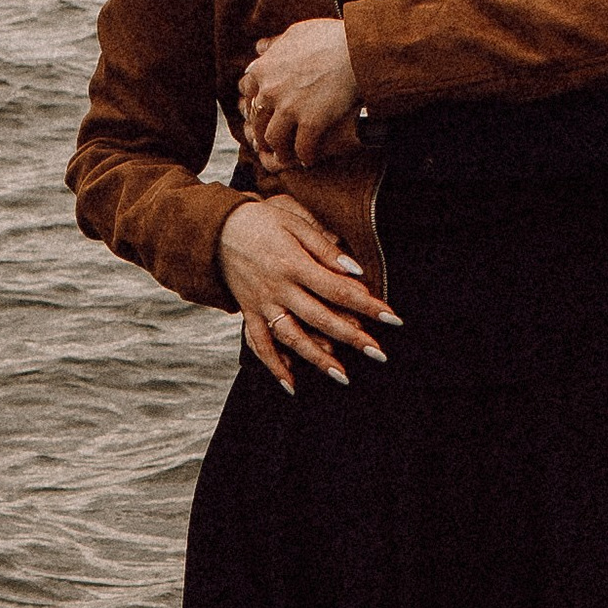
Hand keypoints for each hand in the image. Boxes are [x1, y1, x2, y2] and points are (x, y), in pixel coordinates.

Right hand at [216, 196, 398, 392]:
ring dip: (317, 359)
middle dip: (352, 337)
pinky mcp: (249, 312)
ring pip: (291, 337)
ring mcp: (262, 304)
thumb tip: (355, 271)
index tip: (391, 318)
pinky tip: (291, 385)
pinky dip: (274, 366)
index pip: (337, 289)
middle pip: (320, 318)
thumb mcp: (295, 223)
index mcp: (293, 264)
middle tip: (379, 354)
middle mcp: (278, 288)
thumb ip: (325, 249)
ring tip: (342, 376)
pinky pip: (259, 344)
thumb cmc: (262, 222)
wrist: (216, 229)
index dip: (366, 305)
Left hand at [237, 18, 360, 171]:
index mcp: (263, 69)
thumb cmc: (331, 38)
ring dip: (280, 149)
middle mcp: (270, 91)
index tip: (267, 111)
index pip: (248, 94)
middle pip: (258, 120)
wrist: (357, 50)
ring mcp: (289, 109)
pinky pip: (302, 149)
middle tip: (273, 140)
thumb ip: (275, 44)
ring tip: (288, 154)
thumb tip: (260, 48)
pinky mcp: (311, 124)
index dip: (257, 104)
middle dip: (264, 132)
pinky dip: (305, 156)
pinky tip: (310, 159)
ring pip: (274, 139)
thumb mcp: (295, 33)